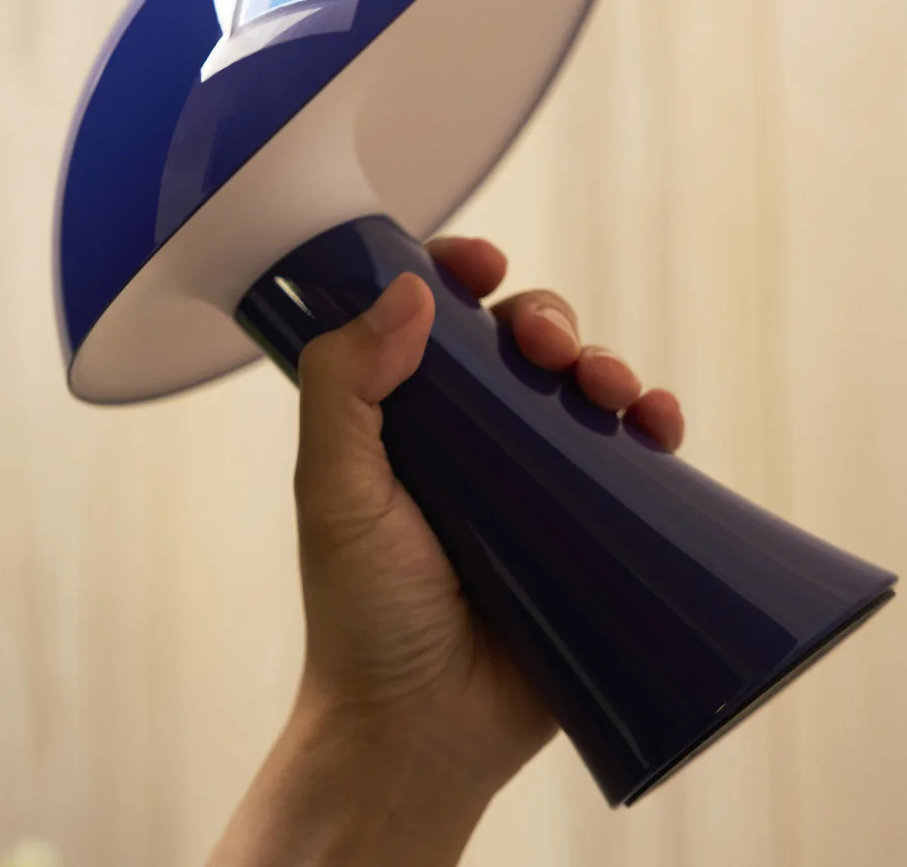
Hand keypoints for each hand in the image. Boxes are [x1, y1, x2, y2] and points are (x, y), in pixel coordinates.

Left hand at [208, 237, 683, 865]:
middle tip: (546, 345)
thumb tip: (406, 291)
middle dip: (543, 319)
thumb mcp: (335, 490)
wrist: (421, 732)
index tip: (483, 260)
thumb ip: (344, 386)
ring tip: (607, 389)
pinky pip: (627, 456)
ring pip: (577, 387)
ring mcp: (529, 479)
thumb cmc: (365, 613)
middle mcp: (466, 436)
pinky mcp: (583, 525)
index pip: (429, 316)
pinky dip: (651, 424)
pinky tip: (657, 422)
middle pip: (515, 340)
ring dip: (602, 363)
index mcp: (401, 416)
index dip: (457, 271)